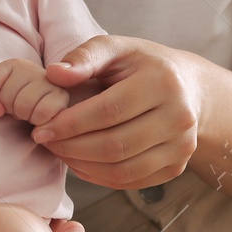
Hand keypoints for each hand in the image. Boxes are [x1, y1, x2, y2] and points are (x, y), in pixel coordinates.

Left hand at [0, 59, 69, 125]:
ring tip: (30, 114)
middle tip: (19, 110)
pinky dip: (38, 121)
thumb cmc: (22, 105)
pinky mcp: (62, 96)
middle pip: (7, 95)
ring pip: (23, 105)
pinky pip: (42, 113)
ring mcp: (49, 81)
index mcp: (15, 66)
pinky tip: (41, 120)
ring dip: (24, 116)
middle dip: (10, 109)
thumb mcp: (2, 99)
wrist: (50, 112)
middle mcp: (33, 69)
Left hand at [33, 36, 204, 189]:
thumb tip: (54, 73)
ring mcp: (182, 146)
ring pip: (123, 170)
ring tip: (60, 152)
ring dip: (82, 166)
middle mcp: (179, 116)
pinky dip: (99, 177)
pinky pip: (132, 182)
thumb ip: (84, 57)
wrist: (189, 88)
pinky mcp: (177, 167)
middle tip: (46, 142)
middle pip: (116, 146)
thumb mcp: (115, 49)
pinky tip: (80, 163)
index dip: (71, 124)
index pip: (109, 111)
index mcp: (163, 82)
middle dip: (72, 148)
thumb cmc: (141, 66)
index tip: (42, 128)